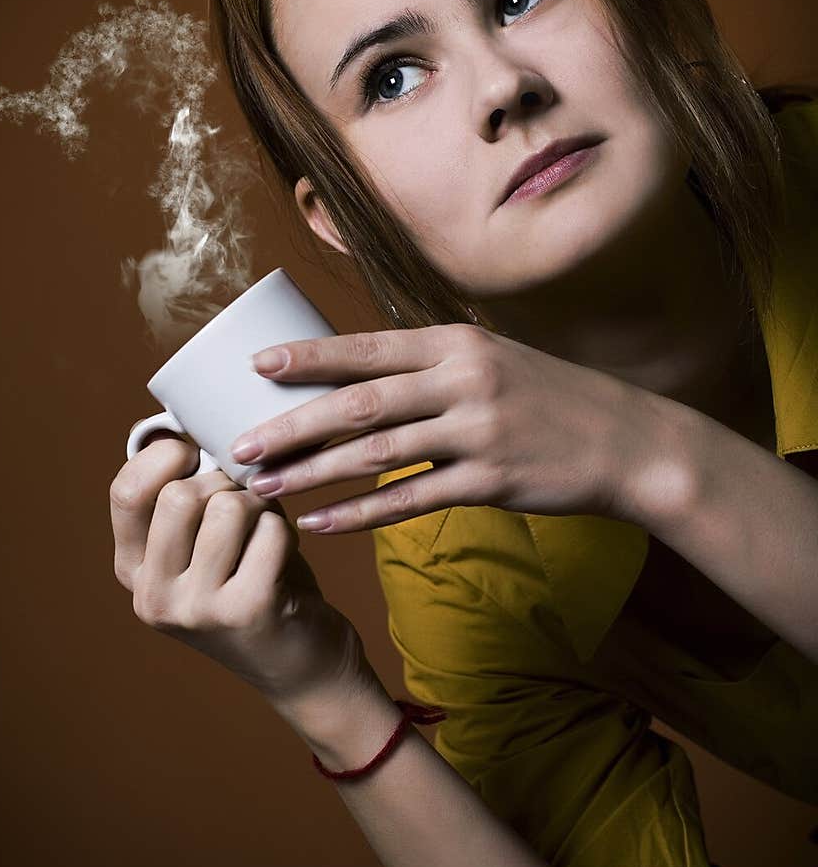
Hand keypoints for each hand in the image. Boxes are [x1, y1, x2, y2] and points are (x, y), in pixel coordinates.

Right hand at [109, 431, 368, 705]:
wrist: (304, 670)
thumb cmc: (255, 586)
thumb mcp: (203, 548)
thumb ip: (185, 500)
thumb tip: (176, 427)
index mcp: (132, 573)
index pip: (125, 492)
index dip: (163, 458)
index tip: (194, 454)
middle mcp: (152, 597)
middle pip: (179, 495)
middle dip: (223, 484)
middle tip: (244, 505)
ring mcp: (195, 609)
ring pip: (228, 507)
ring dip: (259, 508)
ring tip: (265, 533)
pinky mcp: (246, 610)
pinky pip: (270, 529)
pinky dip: (284, 531)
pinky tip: (284, 558)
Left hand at [231, 325, 643, 532]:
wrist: (627, 442)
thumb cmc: (550, 397)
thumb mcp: (493, 358)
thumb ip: (430, 364)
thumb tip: (357, 373)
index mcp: (456, 342)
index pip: (366, 347)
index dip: (306, 358)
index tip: (255, 368)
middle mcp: (462, 380)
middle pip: (358, 405)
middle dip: (291, 427)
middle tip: (240, 446)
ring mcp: (477, 433)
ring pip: (374, 457)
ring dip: (312, 475)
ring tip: (265, 489)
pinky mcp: (490, 483)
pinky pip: (410, 502)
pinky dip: (359, 515)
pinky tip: (321, 524)